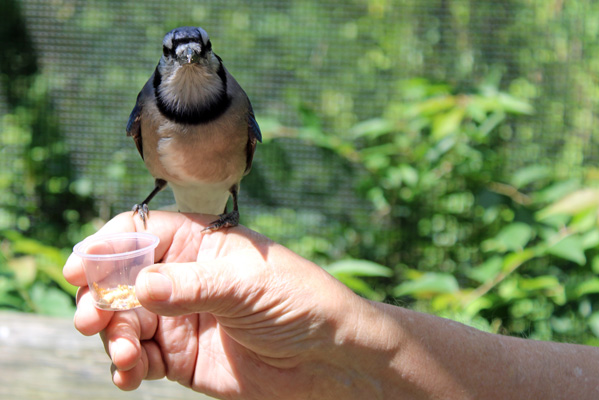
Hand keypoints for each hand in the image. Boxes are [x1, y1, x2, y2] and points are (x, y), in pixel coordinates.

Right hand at [63, 211, 367, 398]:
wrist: (329, 359)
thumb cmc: (300, 303)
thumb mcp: (248, 285)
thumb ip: (192, 285)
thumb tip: (137, 285)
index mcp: (201, 242)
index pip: (139, 233)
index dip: (105, 247)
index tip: (80, 268)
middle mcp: (184, 276)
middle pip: (120, 279)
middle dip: (99, 297)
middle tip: (91, 319)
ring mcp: (180, 317)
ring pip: (123, 321)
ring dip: (112, 336)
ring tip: (126, 353)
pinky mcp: (181, 357)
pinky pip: (139, 359)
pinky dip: (125, 366)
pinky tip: (129, 375)